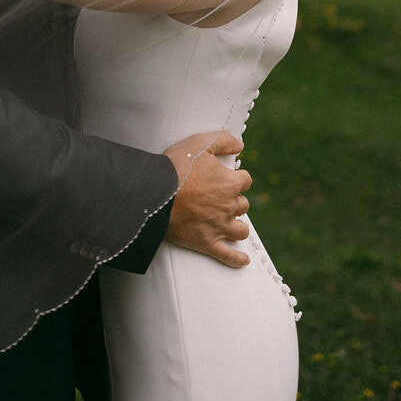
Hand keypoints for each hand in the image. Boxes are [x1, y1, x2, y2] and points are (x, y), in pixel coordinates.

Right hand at [163, 130, 251, 267]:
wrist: (155, 193)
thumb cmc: (176, 167)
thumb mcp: (199, 143)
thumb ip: (223, 141)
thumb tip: (240, 145)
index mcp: (229, 183)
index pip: (245, 180)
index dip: (236, 178)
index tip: (227, 178)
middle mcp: (228, 206)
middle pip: (242, 205)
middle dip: (234, 200)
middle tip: (220, 198)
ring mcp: (219, 226)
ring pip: (240, 230)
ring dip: (237, 226)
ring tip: (231, 224)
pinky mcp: (207, 243)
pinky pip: (228, 255)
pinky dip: (237, 259)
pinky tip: (243, 260)